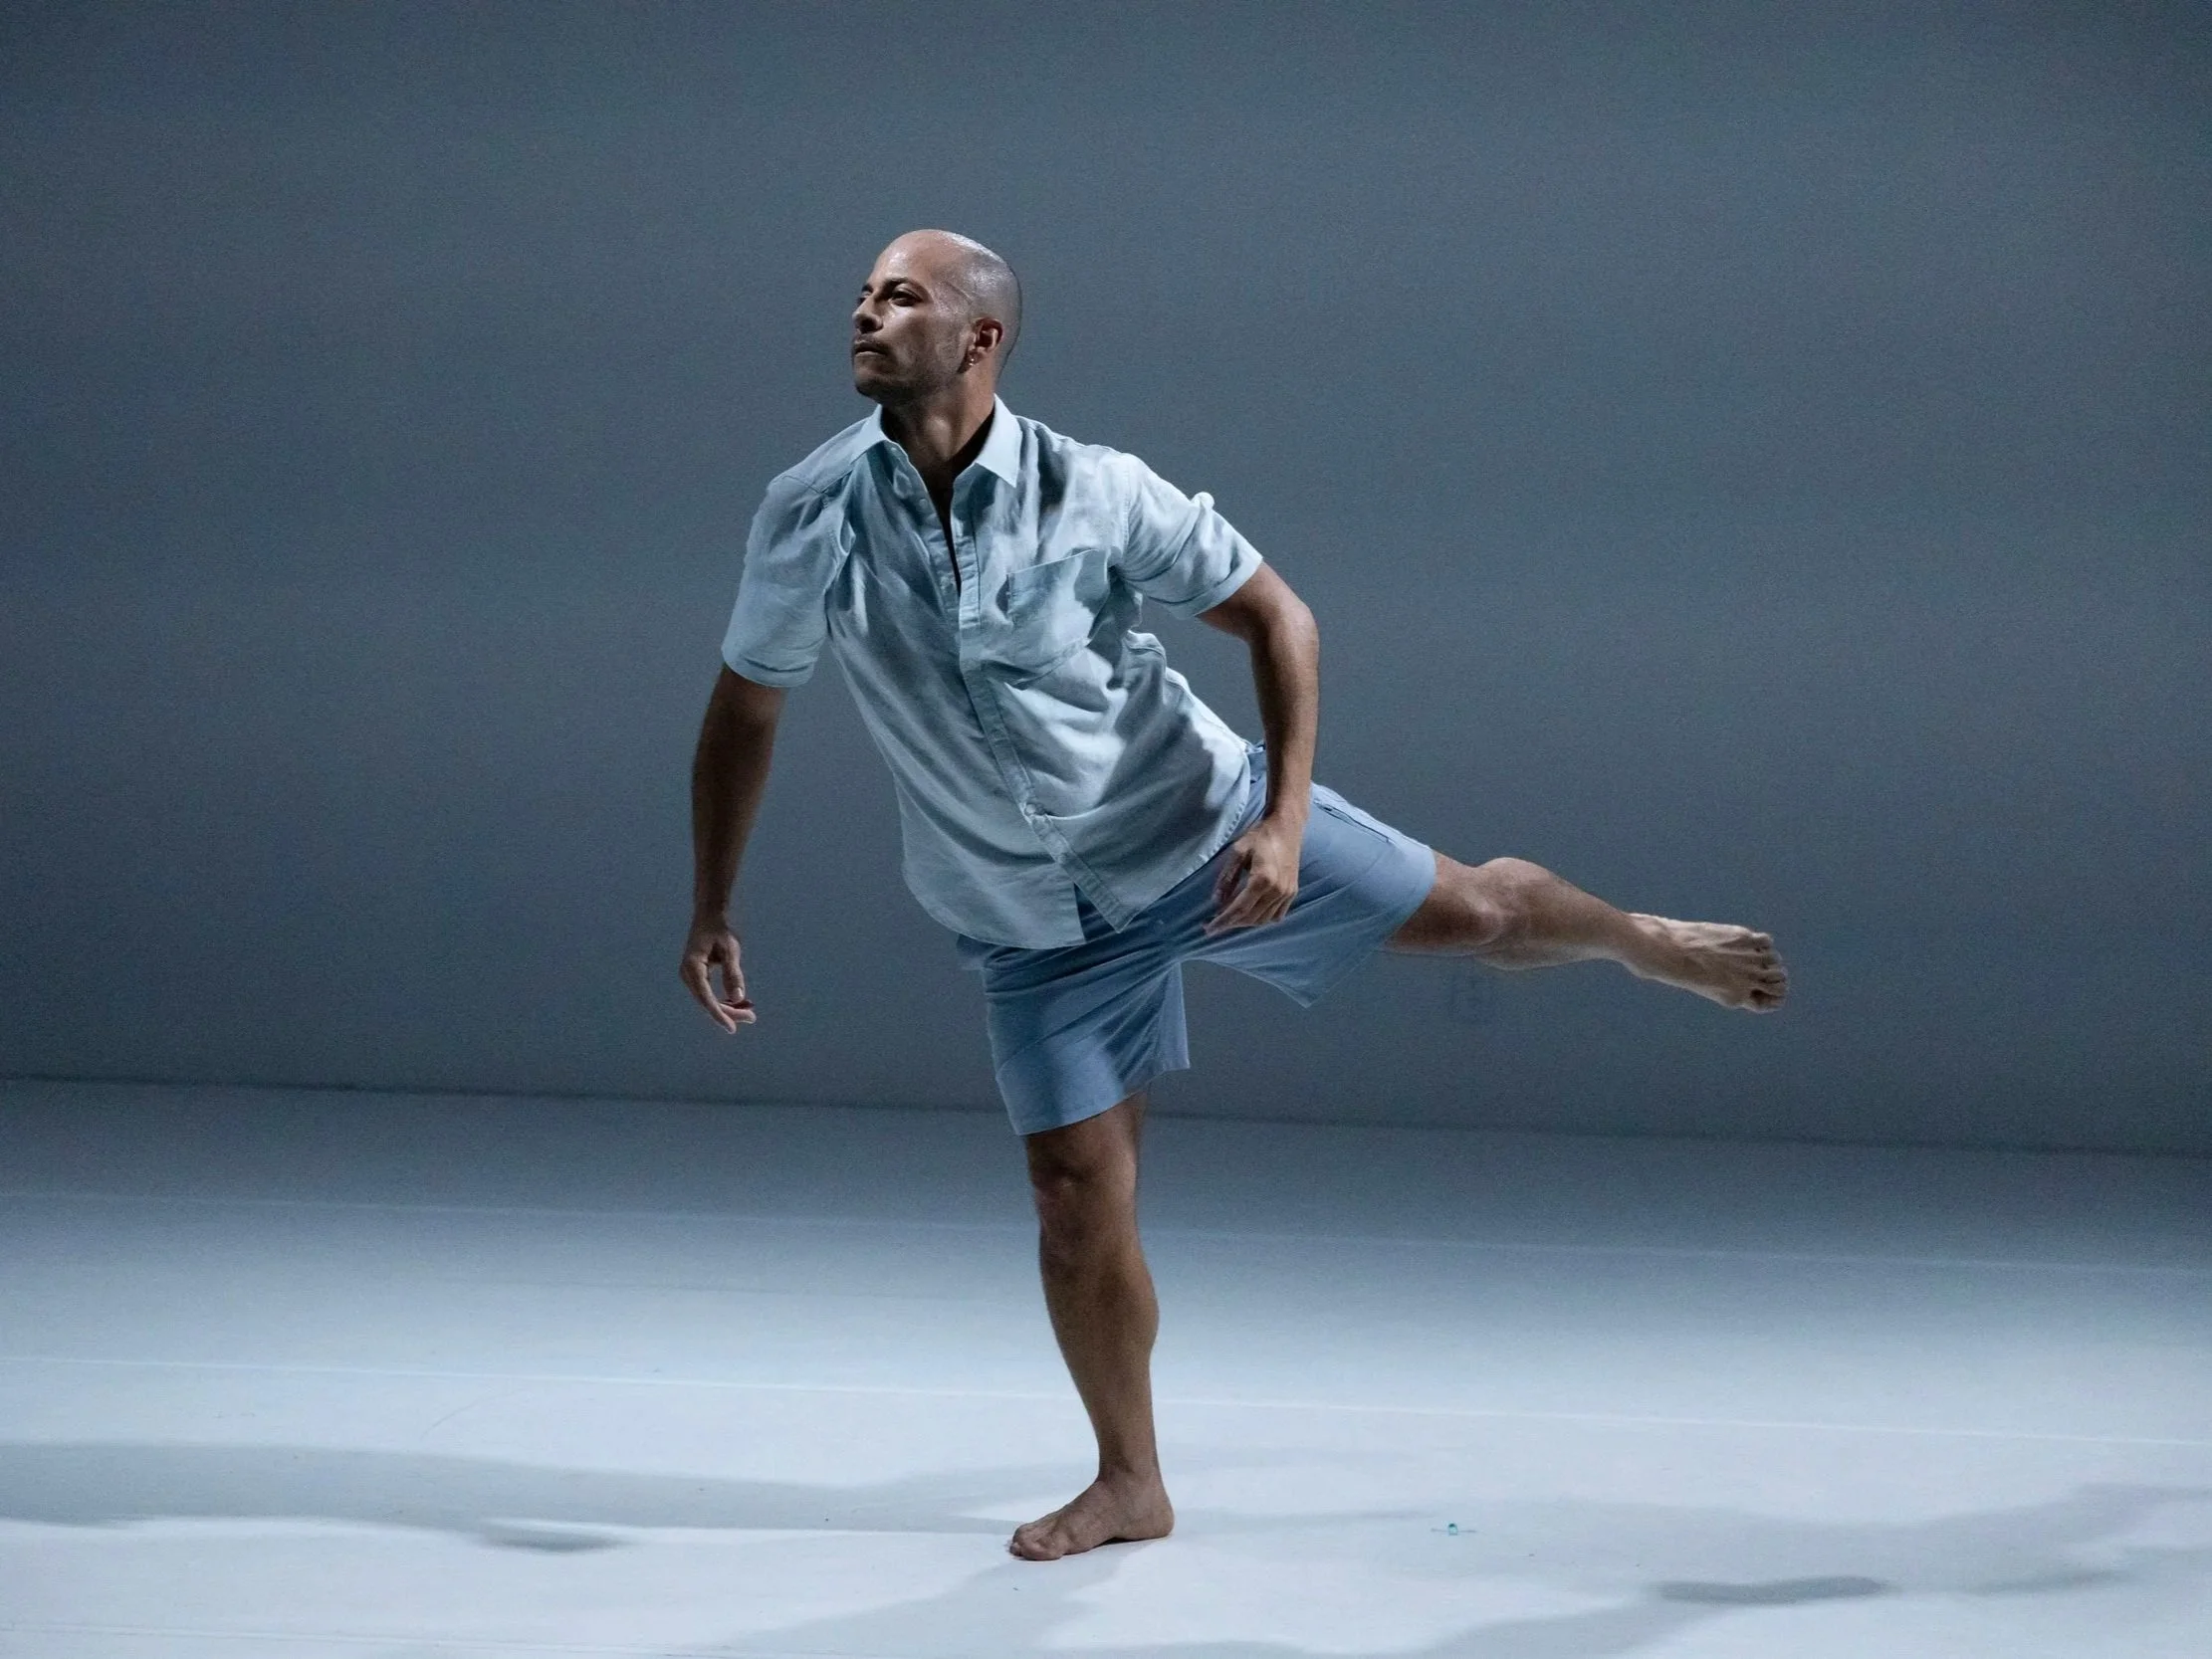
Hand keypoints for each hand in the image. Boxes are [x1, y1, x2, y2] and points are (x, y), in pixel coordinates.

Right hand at [680, 917, 755, 1031]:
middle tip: (752, 1018)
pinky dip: (723, 1000)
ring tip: (749, 1014)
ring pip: (708, 1000)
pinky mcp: (695, 977)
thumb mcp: (731, 951)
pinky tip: (739, 1004)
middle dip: (729, 1013)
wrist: (709, 916)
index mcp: (693, 968)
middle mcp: (687, 975)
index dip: (720, 1015)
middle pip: (707, 1002)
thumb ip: (733, 974)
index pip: (706, 998)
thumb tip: (738, 998)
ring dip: (727, 1008)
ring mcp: (689, 977)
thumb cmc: (721, 931)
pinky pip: (708, 994)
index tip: (732, 1028)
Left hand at [1204, 813, 1303, 934]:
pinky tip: (1250, 912)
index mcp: (1263, 879)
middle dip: (1231, 923)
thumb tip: (1216, 901)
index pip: (1239, 909)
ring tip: (1230, 917)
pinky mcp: (1293, 892)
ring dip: (1245, 922)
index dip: (1223, 921)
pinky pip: (1276, 915)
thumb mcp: (1237, 852)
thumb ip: (1226, 878)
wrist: (1286, 828)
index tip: (1209, 929)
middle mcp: (1277, 890)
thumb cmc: (1259, 836)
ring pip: (1263, 919)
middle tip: (1215, 921)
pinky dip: (1261, 918)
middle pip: (1251, 918)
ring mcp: (1287, 893)